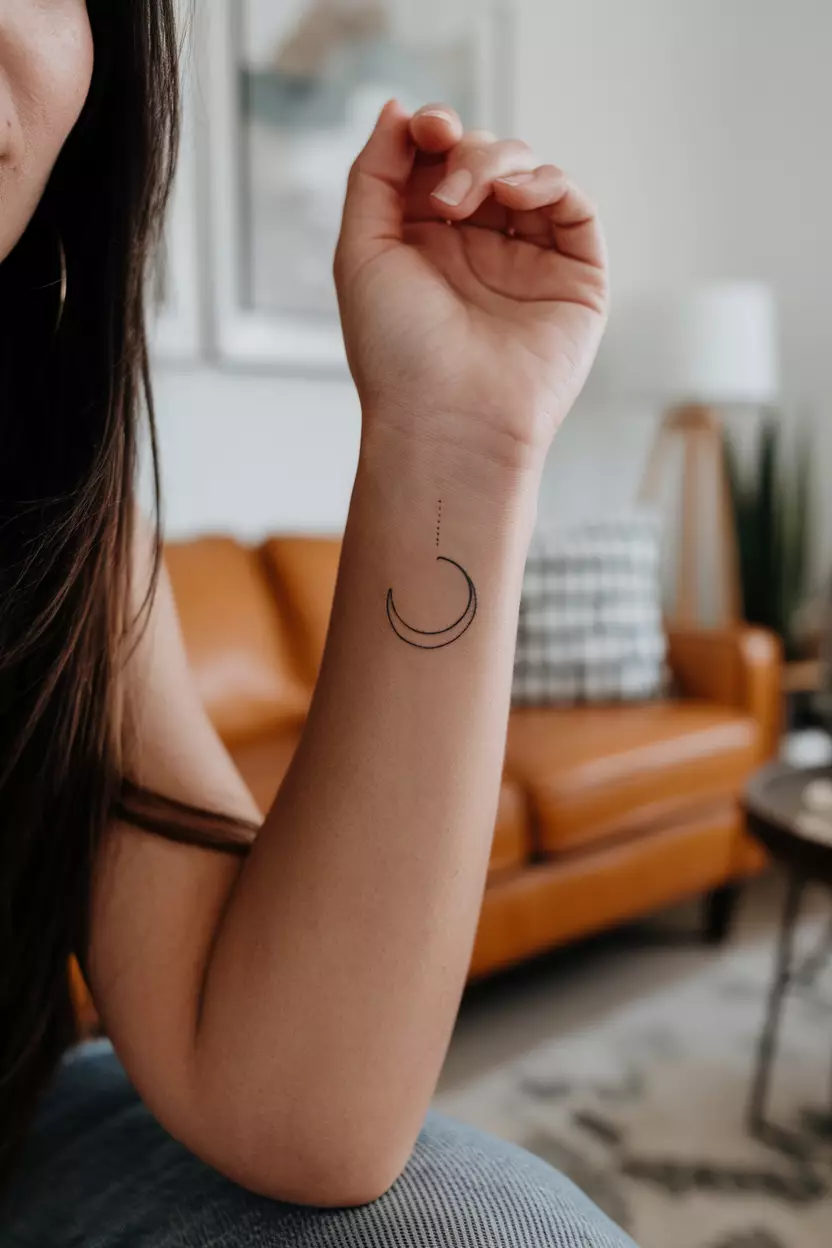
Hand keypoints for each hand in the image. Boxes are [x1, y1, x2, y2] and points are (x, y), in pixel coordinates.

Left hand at [335, 100, 609, 476]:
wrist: (447, 422)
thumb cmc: (397, 354)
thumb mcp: (361, 251)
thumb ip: (375, 175)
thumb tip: (400, 110)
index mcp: (427, 245)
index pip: (439, 162)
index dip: (434, 132)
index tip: (424, 128)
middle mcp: (479, 251)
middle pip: (484, 160)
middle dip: (464, 152)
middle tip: (446, 191)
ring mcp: (528, 263)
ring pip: (530, 174)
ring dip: (500, 163)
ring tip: (468, 199)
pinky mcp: (574, 280)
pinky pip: (574, 207)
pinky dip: (548, 183)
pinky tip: (515, 195)